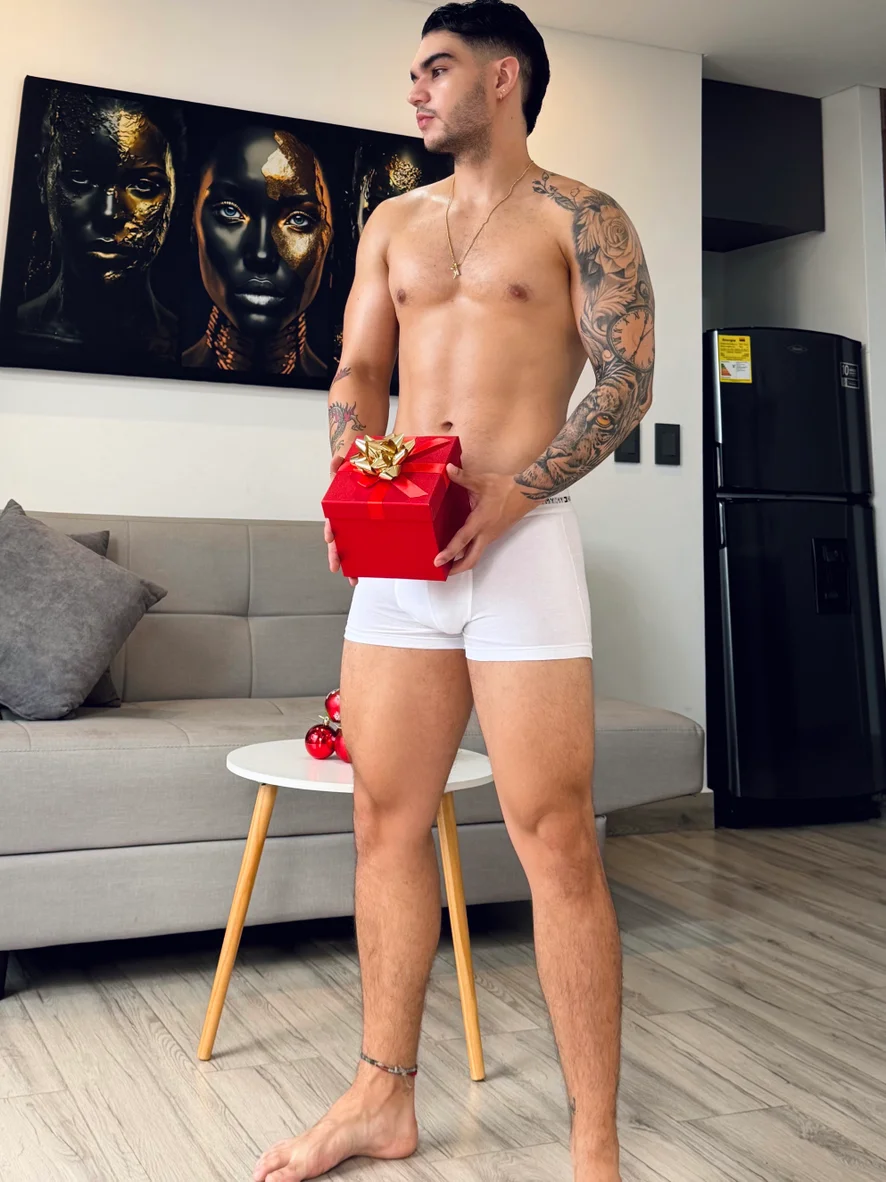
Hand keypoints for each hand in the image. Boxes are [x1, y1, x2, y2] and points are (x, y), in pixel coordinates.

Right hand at [326, 454, 357, 586]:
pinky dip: (370, 557)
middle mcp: (345, 519)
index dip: (330, 531)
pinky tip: (374, 570)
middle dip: (337, 555)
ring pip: (352, 546)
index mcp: (338, 506)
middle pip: (339, 540)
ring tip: (354, 579)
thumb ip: (340, 462)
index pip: (331, 520)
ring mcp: (357, 524)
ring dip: (351, 563)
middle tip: (337, 569)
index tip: (329, 539)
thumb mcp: (348, 461)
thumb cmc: (356, 464)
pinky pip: (370, 543)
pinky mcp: (370, 526)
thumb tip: (336, 462)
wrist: (369, 462)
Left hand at [435, 464, 534, 574]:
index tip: (438, 561)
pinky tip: (461, 550)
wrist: (527, 493)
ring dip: (462, 562)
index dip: (449, 552)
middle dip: (456, 568)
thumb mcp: (482, 481)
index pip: (462, 540)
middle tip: (441, 571)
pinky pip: (479, 548)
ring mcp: (491, 536)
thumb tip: (448, 469)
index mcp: (480, 521)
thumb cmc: (506, 488)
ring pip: (476, 555)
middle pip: (471, 559)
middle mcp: (486, 533)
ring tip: (448, 564)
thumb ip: (463, 477)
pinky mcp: (493, 534)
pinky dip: (469, 553)